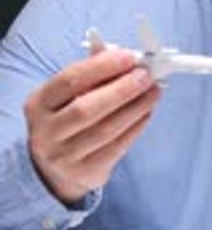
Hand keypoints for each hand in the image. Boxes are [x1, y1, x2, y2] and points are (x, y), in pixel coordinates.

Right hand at [24, 49, 160, 204]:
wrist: (54, 168)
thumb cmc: (66, 119)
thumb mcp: (67, 95)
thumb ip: (92, 74)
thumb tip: (126, 58)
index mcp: (39, 103)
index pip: (69, 80)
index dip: (101, 66)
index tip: (129, 57)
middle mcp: (46, 131)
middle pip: (86, 108)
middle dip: (121, 89)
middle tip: (146, 76)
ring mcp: (64, 156)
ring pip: (105, 130)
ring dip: (135, 108)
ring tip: (153, 92)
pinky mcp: (86, 172)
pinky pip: (116, 147)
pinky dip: (135, 127)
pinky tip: (146, 112)